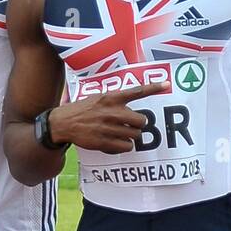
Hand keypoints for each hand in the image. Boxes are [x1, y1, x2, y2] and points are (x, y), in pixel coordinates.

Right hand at [48, 82, 169, 152]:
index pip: (136, 91)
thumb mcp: (97, 98)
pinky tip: (114, 142)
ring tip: (119, 134)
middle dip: (138, 125)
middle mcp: (111, 112)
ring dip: (130, 136)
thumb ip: (115, 101)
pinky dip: (124, 146)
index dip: (153, 87)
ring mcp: (107, 127)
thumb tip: (133, 111)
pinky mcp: (103, 141)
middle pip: (141, 120)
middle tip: (131, 125)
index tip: (167, 84)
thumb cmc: (83, 110)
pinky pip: (126, 146)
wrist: (62, 123)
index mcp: (110, 98)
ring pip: (135, 135)